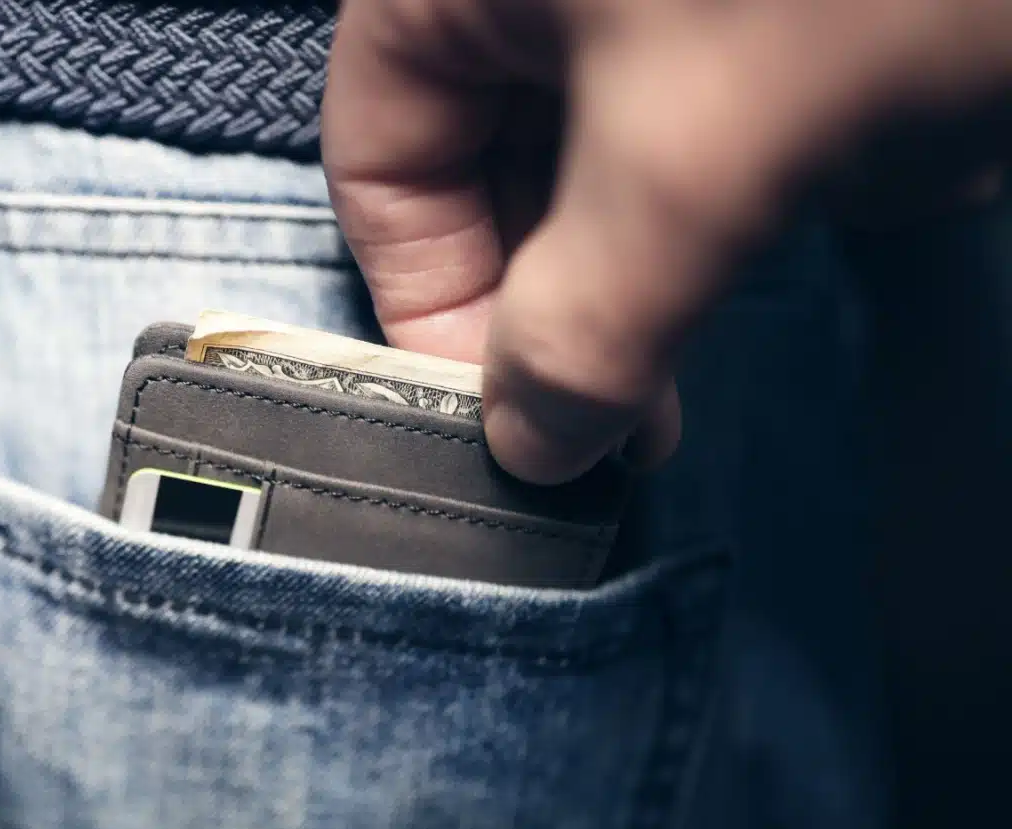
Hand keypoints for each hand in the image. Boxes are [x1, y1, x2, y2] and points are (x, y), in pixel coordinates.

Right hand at [323, 0, 1011, 483]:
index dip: (429, 305)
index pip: (379, 163)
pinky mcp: (744, 21)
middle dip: (548, 303)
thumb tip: (528, 450)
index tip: (509, 425)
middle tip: (617, 425)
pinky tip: (785, 232)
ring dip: (638, 272)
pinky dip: (719, 203)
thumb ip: (586, 323)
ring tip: (691, 361)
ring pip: (588, 163)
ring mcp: (634, 4)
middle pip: (479, 170)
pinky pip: (687, 129)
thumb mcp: (696, 157)